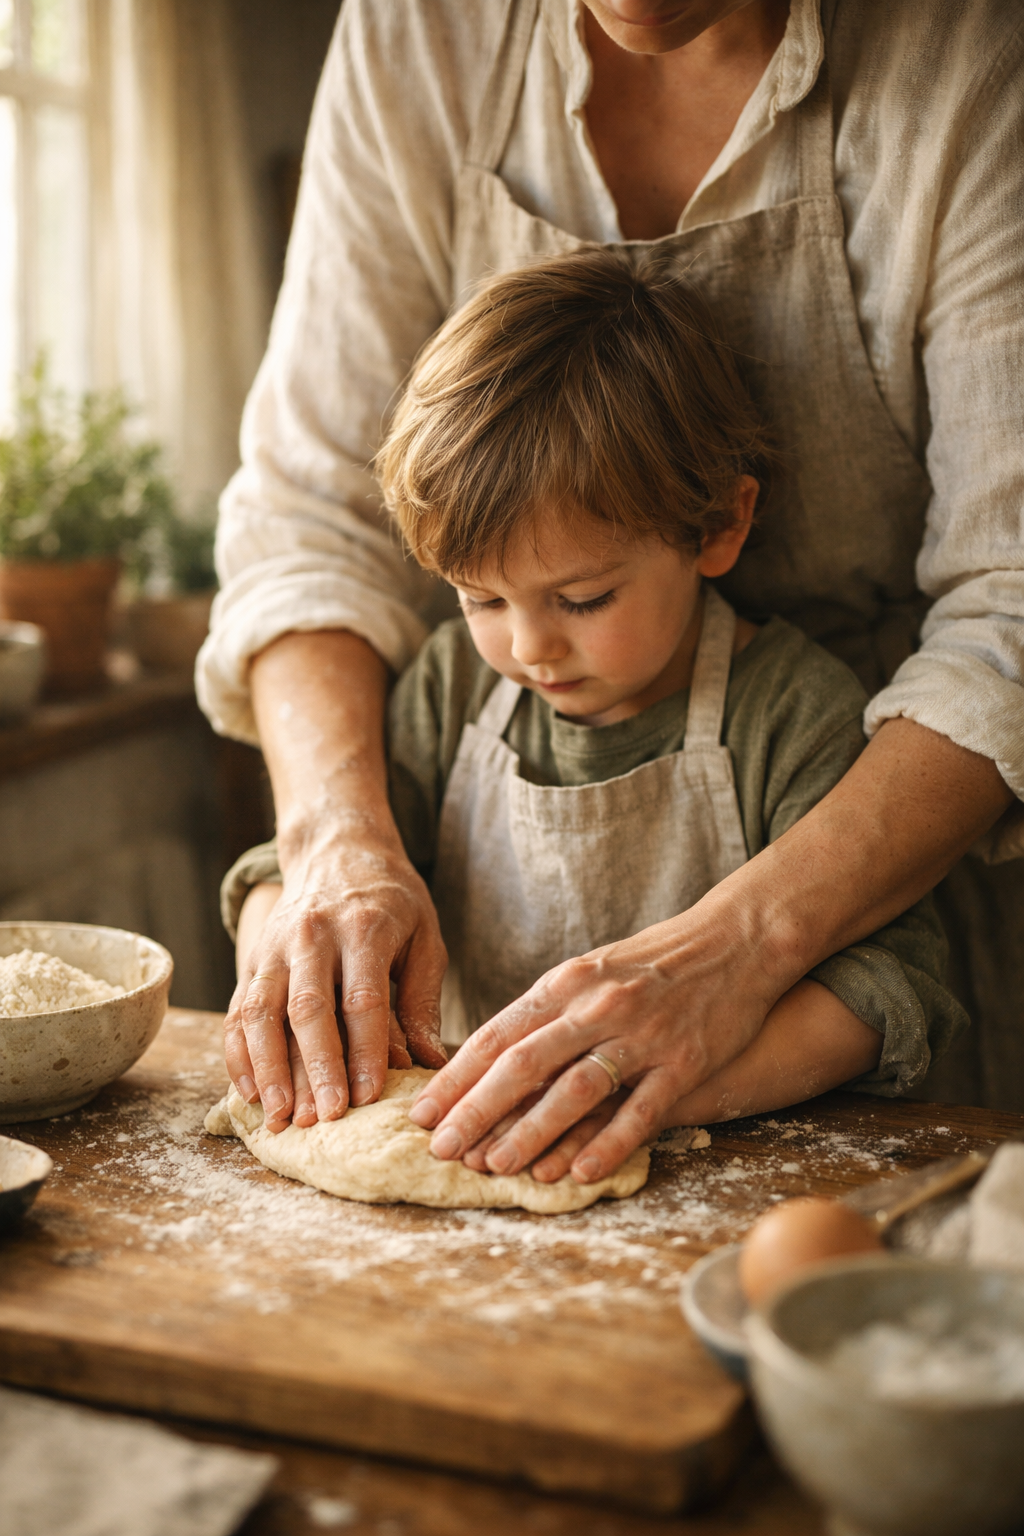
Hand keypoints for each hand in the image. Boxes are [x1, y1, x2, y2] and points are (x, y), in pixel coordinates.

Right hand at [224, 832, 448, 1133]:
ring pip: (260, 1012)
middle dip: (315, 1068)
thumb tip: (429, 1063)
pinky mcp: (252, 959)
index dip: (366, 1051)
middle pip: (308, 1009)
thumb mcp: (425, 936)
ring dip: (268, 1069)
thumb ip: (423, 1000)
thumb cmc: (391, 901)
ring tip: (280, 1117)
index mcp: (364, 927)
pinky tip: (250, 1094)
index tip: (371, 1096)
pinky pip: (236, 1011)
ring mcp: (275, 947)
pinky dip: (238, 1055)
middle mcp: (312, 935)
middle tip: (324, 1118)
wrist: (337, 849)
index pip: (363, 999)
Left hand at [409, 892, 779, 1183]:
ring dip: (531, 1132)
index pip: (497, 1034)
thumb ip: (548, 1012)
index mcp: (566, 982)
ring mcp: (642, 1035)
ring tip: (494, 1167)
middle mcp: (597, 1006)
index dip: (456, 1077)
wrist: (736, 939)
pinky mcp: (684, 1061)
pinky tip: (577, 1174)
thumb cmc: (654, 961)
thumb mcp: (591, 971)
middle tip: (440, 1149)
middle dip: (476, 1110)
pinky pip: (641, 1111)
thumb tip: (492, 1057)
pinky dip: (607, 1144)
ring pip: (576, 1090)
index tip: (421, 1112)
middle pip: (524, 1064)